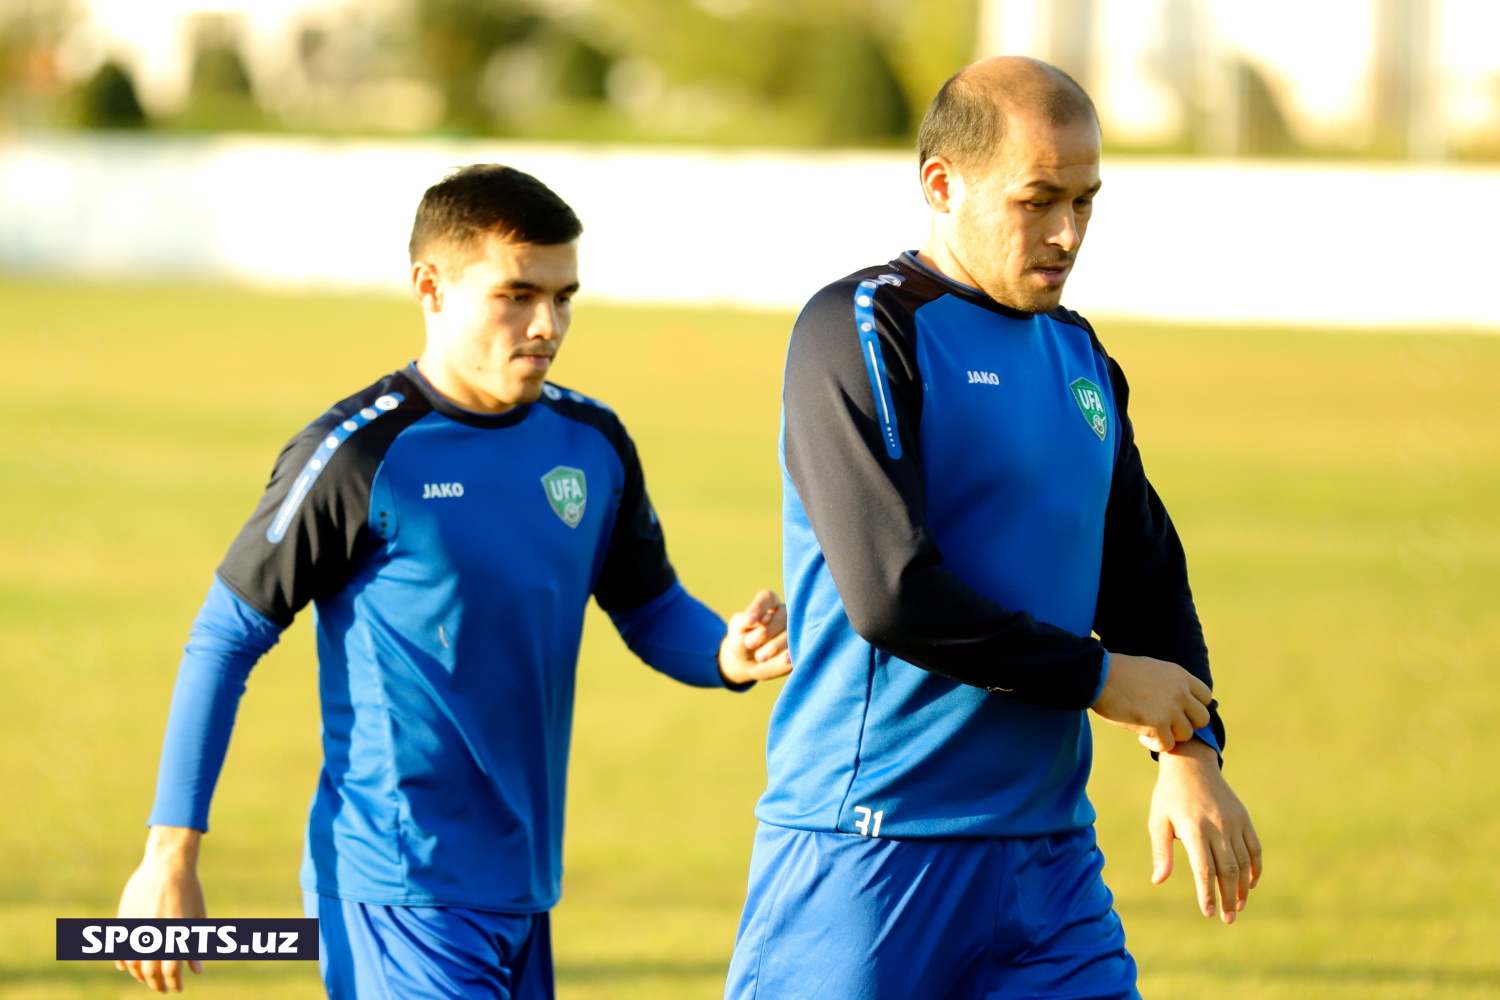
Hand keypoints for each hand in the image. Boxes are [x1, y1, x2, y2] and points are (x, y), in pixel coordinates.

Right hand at [116, 826, 205, 992]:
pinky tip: (129, 968)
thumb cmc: (189, 889)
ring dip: (140, 976)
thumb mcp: (197, 917)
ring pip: (134, 964)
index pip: (171, 972)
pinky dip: (124, 962)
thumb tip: (197, 972)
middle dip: (157, 984)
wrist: (168, 864)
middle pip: (151, 972)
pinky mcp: (124, 921)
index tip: (177, 989)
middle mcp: (155, 934)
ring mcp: (137, 928)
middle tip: (163, 988)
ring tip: (148, 979)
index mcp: (175, 935)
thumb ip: (195, 946)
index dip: (174, 984)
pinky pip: (120, 949)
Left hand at [718, 589, 791, 685]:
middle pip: (783, 616)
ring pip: (792, 632)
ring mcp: (795, 629)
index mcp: (769, 603)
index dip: (760, 608)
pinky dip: (793, 653)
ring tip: (760, 657)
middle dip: (766, 631)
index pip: (768, 598)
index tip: (751, 622)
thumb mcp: (737, 629)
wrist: (749, 662)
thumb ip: (743, 621)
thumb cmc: (742, 639)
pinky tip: (784, 659)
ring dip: (776, 645)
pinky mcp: (799, 646)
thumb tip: (753, 620)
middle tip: (750, 644)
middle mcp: (785, 613)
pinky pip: (801, 647)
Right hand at [1091, 652, 1211, 752]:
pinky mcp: (1157, 724)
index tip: (1177, 711)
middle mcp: (1180, 691)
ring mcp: (1170, 708)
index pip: (1205, 697)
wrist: (1097, 677)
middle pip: (1201, 719)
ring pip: (1186, 734)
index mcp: (1180, 675)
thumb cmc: (1117, 672)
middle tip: (1166, 724)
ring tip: (1151, 730)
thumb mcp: (1151, 669)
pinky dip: (1155, 745)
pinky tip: (1142, 736)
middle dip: (1185, 724)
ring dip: (1169, 736)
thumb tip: (1179, 698)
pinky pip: (1167, 745)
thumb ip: (1169, 683)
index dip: (1192, 707)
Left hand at [1149, 739, 1261, 923]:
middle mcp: (1217, 826)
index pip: (1204, 869)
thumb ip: (1161, 851)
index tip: (1208, 912)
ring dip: (1243, 887)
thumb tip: (1159, 880)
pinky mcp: (1244, 818)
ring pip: (1243, 862)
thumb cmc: (1169, 796)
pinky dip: (1255, 868)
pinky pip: (1254, 848)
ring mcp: (1233, 822)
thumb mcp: (1158, 820)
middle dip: (1228, 898)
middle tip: (1228, 919)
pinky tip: (1251, 884)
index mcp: (1194, 829)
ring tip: (1239, 907)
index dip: (1206, 893)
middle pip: (1227, 870)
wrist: (1191, 764)